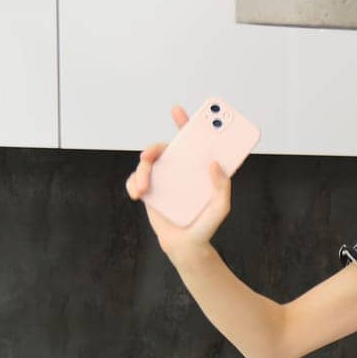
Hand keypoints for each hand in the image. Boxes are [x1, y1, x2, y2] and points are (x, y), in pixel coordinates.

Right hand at [125, 105, 231, 262]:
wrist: (186, 246)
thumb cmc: (205, 225)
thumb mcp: (220, 207)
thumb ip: (222, 186)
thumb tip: (214, 164)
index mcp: (198, 168)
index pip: (193, 141)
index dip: (185, 123)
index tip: (178, 110)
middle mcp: (180, 170)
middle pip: (164, 148)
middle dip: (154, 147)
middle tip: (148, 155)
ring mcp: (163, 179)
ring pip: (147, 163)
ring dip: (142, 172)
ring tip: (145, 189)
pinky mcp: (149, 190)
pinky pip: (135, 180)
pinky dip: (133, 184)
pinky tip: (138, 194)